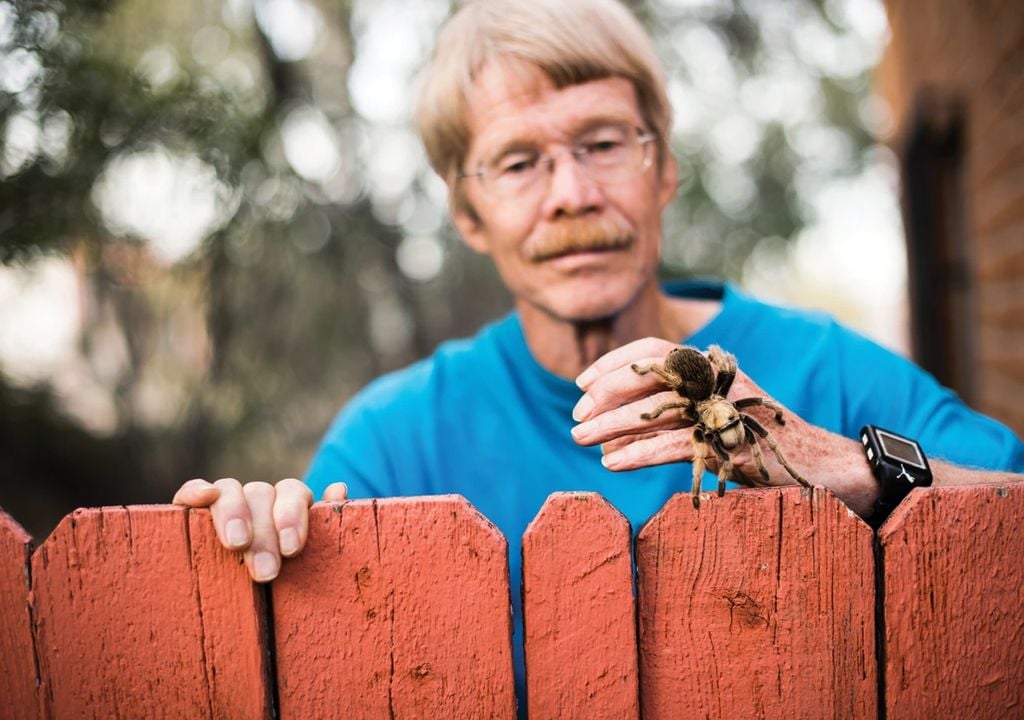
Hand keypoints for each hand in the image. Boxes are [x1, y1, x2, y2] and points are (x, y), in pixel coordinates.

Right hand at [172, 477, 348, 581]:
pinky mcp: (192, 512)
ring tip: (237, 544)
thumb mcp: (312, 560)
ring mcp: (225, 503)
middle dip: (265, 532)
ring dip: (235, 513)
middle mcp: (259, 499)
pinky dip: (196, 489)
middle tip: (265, 571)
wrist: (239, 608)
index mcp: (289, 505)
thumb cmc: (289, 582)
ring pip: (230, 489)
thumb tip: (338, 490)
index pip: (293, 493)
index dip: (292, 516)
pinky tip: (204, 497)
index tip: (291, 550)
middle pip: (262, 493)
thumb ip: (328, 527)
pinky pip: (191, 490)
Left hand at [570, 338, 874, 512]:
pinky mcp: (729, 444)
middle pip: (648, 378)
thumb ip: (668, 414)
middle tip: (576, 419)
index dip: (613, 364)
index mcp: (711, 367)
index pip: (653, 349)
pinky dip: (637, 454)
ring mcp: (724, 411)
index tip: (580, 385)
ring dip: (611, 426)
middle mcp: (716, 381)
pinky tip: (611, 464)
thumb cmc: (753, 440)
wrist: (815, 464)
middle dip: (605, 396)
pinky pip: (673, 446)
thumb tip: (609, 434)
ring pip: (655, 411)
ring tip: (580, 441)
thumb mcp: (709, 417)